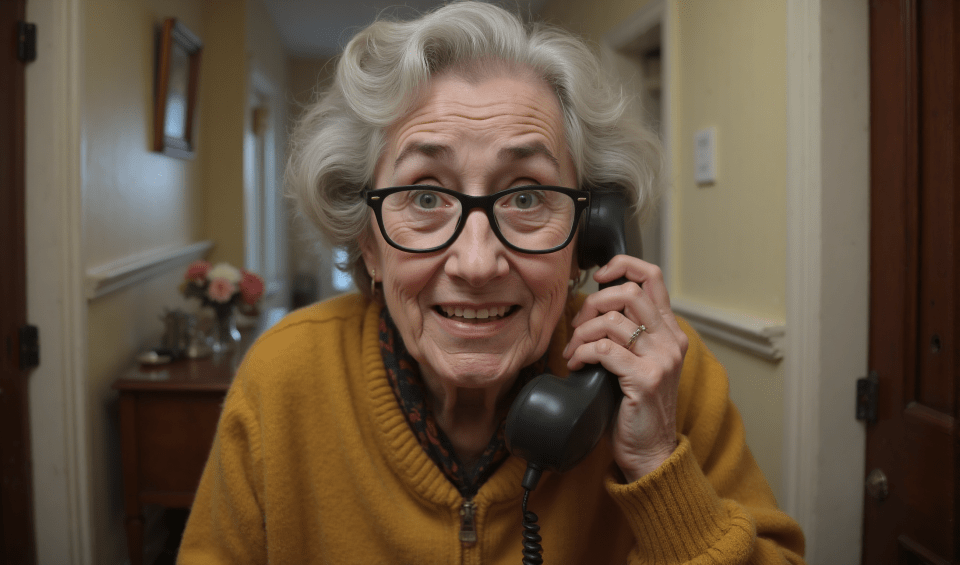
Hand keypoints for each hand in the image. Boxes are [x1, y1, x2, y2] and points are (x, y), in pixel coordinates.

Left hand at [562, 255, 687, 482]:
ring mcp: (661, 360)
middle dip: (593, 303)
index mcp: (670, 333)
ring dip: (582, 333)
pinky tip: (576, 365)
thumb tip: (593, 310)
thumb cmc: (637, 409)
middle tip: (578, 326)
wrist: (651, 452)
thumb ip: (628, 336)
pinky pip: (604, 350)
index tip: (599, 276)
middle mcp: (671, 341)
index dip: (623, 266)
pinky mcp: (645, 379)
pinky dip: (582, 353)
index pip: (653, 278)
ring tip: (573, 351)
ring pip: (612, 320)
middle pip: (629, 292)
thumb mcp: (639, 364)